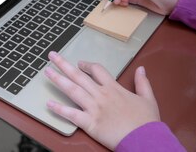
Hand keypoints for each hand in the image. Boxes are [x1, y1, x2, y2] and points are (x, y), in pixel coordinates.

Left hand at [45, 51, 159, 149]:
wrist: (145, 138)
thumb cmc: (147, 122)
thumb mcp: (148, 99)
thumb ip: (143, 83)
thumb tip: (141, 69)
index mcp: (114, 88)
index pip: (97, 70)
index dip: (86, 65)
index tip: (79, 63)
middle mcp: (101, 95)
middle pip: (79, 76)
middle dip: (64, 65)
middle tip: (52, 56)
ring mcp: (94, 108)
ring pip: (73, 90)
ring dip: (58, 80)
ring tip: (47, 72)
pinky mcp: (90, 123)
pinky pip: (71, 114)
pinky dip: (59, 109)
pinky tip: (49, 104)